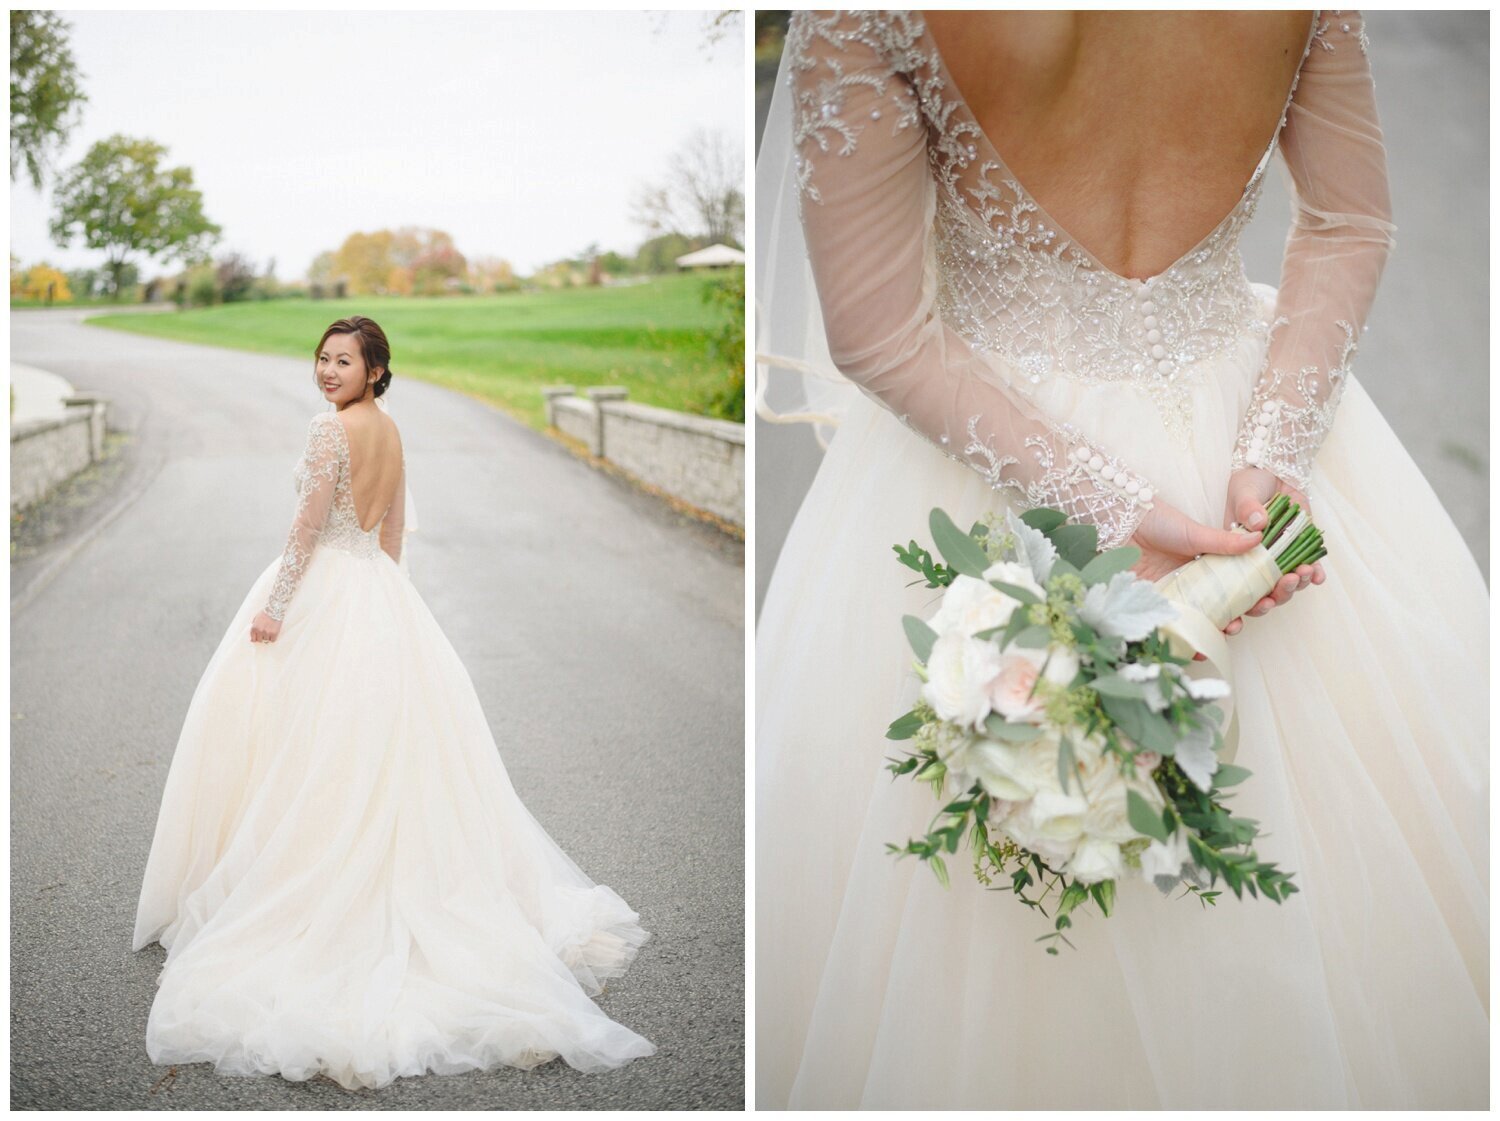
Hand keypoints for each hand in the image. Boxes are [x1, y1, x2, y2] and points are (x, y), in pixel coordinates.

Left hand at [250, 611, 281, 644]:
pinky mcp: (274, 633)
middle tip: (264, 634)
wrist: (274, 609)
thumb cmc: (265, 613)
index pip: (253, 639)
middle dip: (261, 638)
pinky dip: (273, 638)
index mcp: (254, 628)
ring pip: (266, 640)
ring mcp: (267, 633)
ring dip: (267, 637)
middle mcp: (260, 631)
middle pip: (260, 640)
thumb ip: (254, 627)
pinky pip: (273, 640)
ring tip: (269, 631)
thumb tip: (252, 637)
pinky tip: (273, 634)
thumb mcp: (256, 619)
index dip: (255, 639)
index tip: (258, 638)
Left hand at [1128, 499, 1261, 658]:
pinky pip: (1182, 629)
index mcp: (1217, 564)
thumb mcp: (1194, 531)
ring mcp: (1185, 597)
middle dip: (1256, 609)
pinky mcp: (1163, 607)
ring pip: (1212, 621)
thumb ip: (1224, 540)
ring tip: (1234, 628)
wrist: (1123, 525)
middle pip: (1236, 604)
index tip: (1281, 587)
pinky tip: (1201, 647)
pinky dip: (1192, 642)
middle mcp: (1204, 584)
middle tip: (1265, 605)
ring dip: (1227, 629)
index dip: (1268, 587)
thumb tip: (1259, 538)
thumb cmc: (1159, 522)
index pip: (1249, 581)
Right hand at [1219, 466, 1323, 636]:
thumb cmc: (1248, 484)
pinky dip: (1315, 575)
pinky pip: (1308, 569)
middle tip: (1283, 586)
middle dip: (1275, 597)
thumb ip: (1247, 508)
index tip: (1249, 612)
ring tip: (1303, 574)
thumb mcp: (1242, 493)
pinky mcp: (1299, 549)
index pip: (1234, 590)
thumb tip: (1258, 523)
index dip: (1240, 607)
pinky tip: (1318, 577)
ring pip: (1286, 585)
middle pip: (1263, 594)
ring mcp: (1278, 558)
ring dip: (1296, 586)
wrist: (1275, 470)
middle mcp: (1254, 564)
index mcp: (1232, 558)